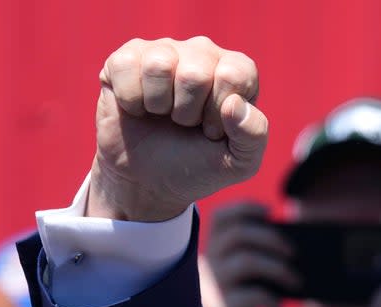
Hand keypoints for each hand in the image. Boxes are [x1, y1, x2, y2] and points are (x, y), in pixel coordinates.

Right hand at [87, 36, 268, 221]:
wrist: (149, 182)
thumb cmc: (198, 165)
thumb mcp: (239, 162)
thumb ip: (254, 135)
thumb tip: (235, 104)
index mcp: (236, 71)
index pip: (233, 75)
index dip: (218, 113)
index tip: (212, 131)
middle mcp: (202, 52)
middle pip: (194, 74)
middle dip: (187, 113)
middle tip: (184, 125)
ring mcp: (164, 51)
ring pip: (159, 66)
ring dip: (158, 105)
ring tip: (162, 115)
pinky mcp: (126, 57)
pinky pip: (126, 66)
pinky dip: (131, 100)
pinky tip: (138, 108)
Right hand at [198, 202, 299, 306]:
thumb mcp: (243, 283)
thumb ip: (256, 264)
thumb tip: (293, 252)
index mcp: (212, 253)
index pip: (221, 218)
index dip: (245, 208)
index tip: (270, 211)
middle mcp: (207, 264)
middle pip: (238, 234)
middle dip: (271, 238)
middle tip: (294, 253)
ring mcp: (211, 286)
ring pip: (246, 260)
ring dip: (279, 269)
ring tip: (296, 283)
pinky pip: (254, 296)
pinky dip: (274, 305)